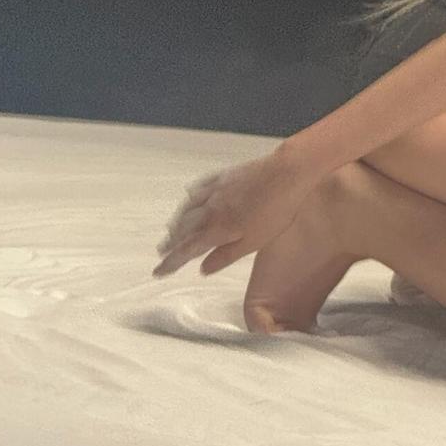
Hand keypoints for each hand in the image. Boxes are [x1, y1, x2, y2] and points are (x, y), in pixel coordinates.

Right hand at [151, 151, 318, 278]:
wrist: (287, 173)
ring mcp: (216, 189)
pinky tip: (189, 194)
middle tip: (161, 251)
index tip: (158, 272)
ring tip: (171, 229)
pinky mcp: (226, 175)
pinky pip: (201, 186)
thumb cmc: (275, 212)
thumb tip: (202, 269)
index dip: (171, 262)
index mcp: (216, 229)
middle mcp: (210, 209)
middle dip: (171, 242)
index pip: (187, 249)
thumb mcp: (253, 242)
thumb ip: (225, 256)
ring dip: (177, 220)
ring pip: (189, 207)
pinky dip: (191, 194)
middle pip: (183, 228)